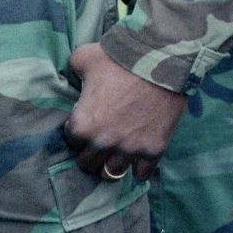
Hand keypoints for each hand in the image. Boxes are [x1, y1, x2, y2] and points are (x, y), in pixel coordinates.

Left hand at [62, 43, 187, 180]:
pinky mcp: (153, 150)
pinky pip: (143, 174)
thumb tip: (74, 72)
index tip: (89, 123)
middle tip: (101, 142)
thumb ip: (74, 68)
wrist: (162, 61)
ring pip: (112, 174)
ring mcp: (129, 149)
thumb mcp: (85, 58)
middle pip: (88, 164)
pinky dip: (141, 168)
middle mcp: (102, 143)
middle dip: (92, 154)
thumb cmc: (121, 58)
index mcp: (82, 125)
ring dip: (113, 164)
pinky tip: (141, 158)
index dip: (79, 131)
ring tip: (119, 154)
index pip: (70, 142)